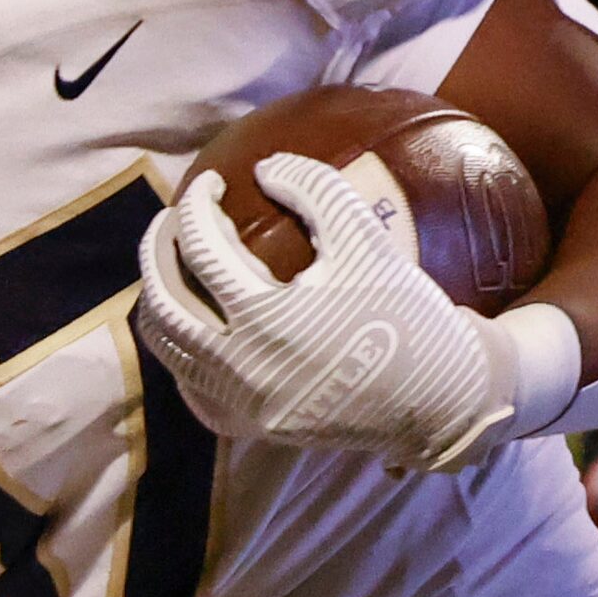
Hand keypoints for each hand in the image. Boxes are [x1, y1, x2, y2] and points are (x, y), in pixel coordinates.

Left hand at [134, 154, 518, 472]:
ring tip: (173, 265)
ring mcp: (241, 405)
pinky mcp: (250, 427)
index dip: (196, 204)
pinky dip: (180, 349)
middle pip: (162, 301)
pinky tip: (196, 320)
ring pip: (166, 347)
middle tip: (172, 221)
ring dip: (159, 298)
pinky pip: (189, 387)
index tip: (209, 184)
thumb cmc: (403, 313)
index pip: (201, 248)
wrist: (440, 399)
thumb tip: (263, 169)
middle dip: (157, 250)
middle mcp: (243, 369)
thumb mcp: (365, 239)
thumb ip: (314, 189)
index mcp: (268, 320)